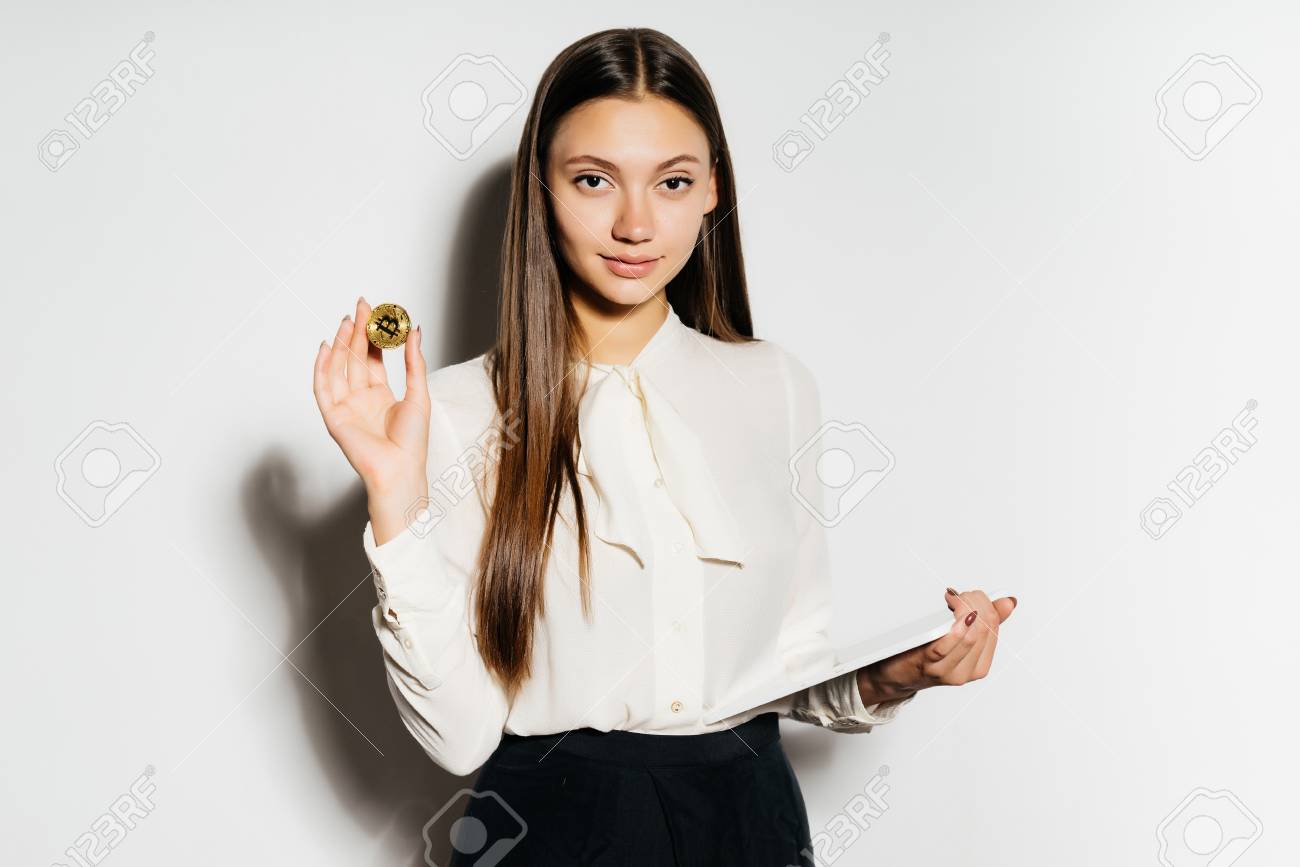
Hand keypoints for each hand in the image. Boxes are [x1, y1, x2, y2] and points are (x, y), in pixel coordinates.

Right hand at [312, 297, 429, 497]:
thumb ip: (414, 362)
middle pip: (356, 358)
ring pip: (339, 368)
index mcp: (381, 394)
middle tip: (360, 307)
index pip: (374, 358)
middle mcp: (361, 398)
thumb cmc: (412, 441)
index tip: (377, 312)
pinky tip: (327, 347)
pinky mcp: (333, 417)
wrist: (400, 470)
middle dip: (357, 332)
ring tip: (347, 321)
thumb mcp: (419, 394)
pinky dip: (322, 368)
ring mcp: (346, 406)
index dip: (374, 335)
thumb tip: (416, 331)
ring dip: (342, 344)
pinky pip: (323, 388)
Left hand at [859, 588, 1017, 701]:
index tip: (972, 595)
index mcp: (980, 666)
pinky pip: (945, 646)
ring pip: (969, 636)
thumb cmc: (926, 654)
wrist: (896, 676)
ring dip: (964, 609)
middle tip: (961, 595)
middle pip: (983, 630)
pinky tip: (951, 613)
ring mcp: (948, 671)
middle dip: (975, 603)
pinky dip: (952, 627)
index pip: (994, 628)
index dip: (986, 605)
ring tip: (954, 599)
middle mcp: (967, 672)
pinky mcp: (928, 666)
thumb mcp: (958, 639)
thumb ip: (982, 623)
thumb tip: (1008, 602)